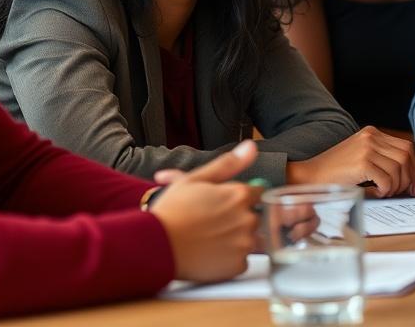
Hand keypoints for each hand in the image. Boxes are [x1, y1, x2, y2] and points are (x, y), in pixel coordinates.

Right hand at [150, 140, 261, 281]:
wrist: (157, 245)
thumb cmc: (173, 210)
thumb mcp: (197, 179)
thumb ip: (228, 164)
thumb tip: (251, 147)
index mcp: (239, 194)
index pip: (257, 192)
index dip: (240, 197)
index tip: (224, 203)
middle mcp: (247, 218)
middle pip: (254, 216)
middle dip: (238, 218)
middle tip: (212, 222)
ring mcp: (244, 244)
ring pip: (250, 239)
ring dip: (236, 238)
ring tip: (210, 238)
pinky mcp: (238, 266)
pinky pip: (242, 260)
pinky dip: (230, 258)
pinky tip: (211, 252)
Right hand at [287, 126, 414, 196]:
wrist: (310, 175)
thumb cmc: (335, 172)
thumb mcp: (361, 157)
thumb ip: (382, 159)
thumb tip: (410, 177)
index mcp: (372, 133)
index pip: (406, 147)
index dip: (414, 167)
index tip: (413, 183)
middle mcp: (371, 136)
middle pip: (406, 156)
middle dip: (410, 178)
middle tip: (406, 192)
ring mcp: (366, 148)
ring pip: (399, 169)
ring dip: (396, 186)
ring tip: (384, 192)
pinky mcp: (362, 162)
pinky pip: (387, 180)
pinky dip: (385, 190)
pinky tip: (375, 192)